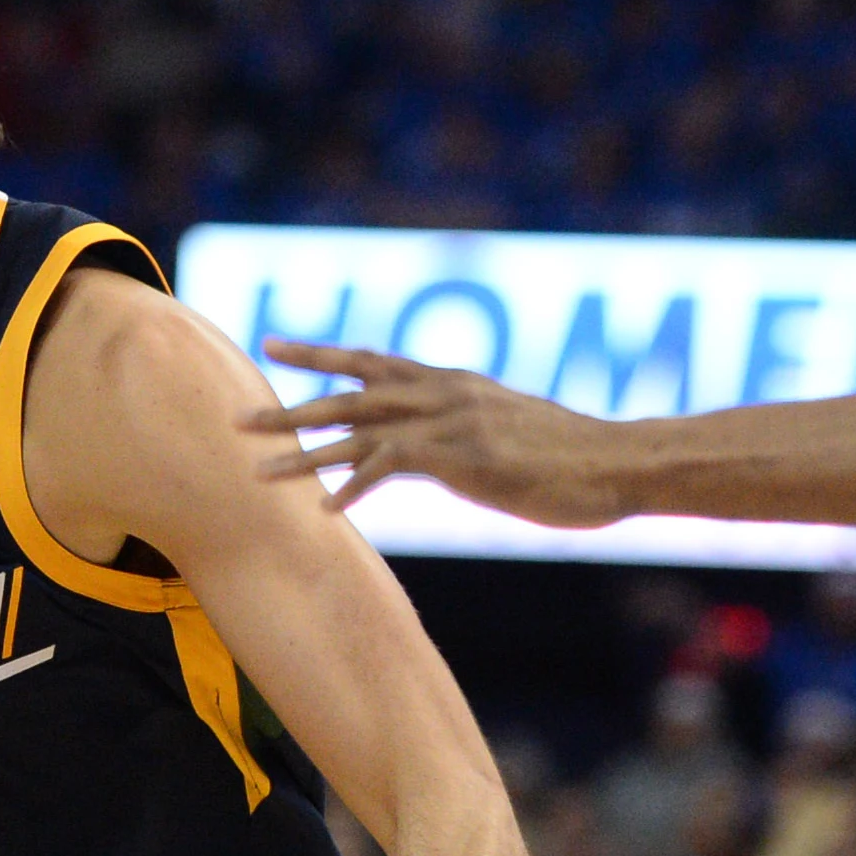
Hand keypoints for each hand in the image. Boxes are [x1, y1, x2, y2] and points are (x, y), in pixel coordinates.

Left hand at [245, 342, 637, 525]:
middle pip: (350, 392)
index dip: (322, 355)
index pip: (374, 362)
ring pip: (358, 428)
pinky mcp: (461, 455)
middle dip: (289, 406)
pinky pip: (392, 466)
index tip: (275, 345)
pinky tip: (327, 509)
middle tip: (238, 419)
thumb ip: (469, 433)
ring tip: (256, 470)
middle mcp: (443, 392)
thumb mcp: (510, 433)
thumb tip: (449, 450)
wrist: (617, 462)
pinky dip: (355, 486)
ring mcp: (450, 420)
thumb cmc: (572, 458)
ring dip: (302, 451)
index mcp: (453, 382)